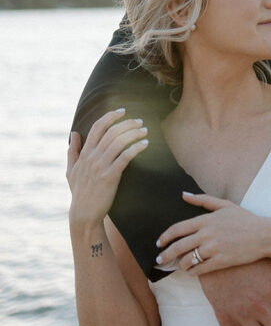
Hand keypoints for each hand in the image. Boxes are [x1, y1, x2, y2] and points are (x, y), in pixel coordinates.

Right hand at [67, 110, 148, 227]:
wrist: (84, 214)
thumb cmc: (79, 192)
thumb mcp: (70, 170)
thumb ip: (72, 151)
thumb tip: (73, 133)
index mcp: (84, 153)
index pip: (97, 127)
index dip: (110, 116)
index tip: (122, 111)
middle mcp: (92, 157)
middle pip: (111, 132)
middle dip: (127, 123)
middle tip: (140, 121)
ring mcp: (100, 166)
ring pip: (119, 142)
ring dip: (134, 133)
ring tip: (145, 130)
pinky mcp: (110, 177)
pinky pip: (124, 157)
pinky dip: (135, 148)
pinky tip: (145, 144)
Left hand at [155, 192, 266, 271]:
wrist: (265, 235)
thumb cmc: (246, 220)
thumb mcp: (225, 205)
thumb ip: (203, 200)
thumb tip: (183, 195)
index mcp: (206, 220)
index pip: (177, 229)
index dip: (165, 237)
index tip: (159, 243)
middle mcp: (207, 234)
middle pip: (178, 247)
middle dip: (166, 255)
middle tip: (160, 260)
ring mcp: (214, 248)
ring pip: (188, 260)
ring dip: (180, 265)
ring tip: (180, 266)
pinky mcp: (221, 261)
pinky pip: (200, 269)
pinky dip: (193, 272)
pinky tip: (193, 271)